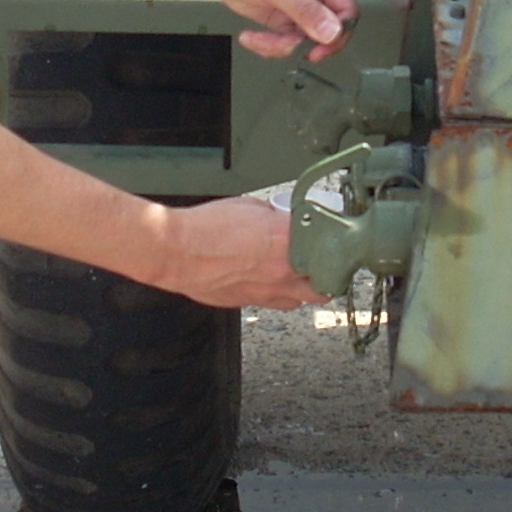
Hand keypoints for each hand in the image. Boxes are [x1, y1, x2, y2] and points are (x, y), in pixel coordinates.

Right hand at [149, 195, 319, 309]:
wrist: (176, 252)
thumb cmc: (206, 227)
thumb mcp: (250, 207)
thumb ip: (274, 216)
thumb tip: (283, 219)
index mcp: (287, 241)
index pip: (330, 249)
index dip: (334, 247)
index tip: (333, 242)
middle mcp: (283, 271)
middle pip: (324, 287)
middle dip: (326, 277)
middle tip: (322, 265)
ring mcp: (267, 292)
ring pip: (300, 301)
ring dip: (302, 290)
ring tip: (296, 277)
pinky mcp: (248, 303)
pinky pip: (273, 304)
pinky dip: (276, 295)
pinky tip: (267, 282)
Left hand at [197, 0, 357, 59]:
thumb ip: (305, 9)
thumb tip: (332, 31)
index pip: (347, 9)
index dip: (337, 33)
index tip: (318, 48)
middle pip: (329, 29)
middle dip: (304, 42)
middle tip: (284, 45)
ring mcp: (301, 3)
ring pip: (307, 40)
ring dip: (283, 46)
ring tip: (261, 39)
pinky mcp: (285, 16)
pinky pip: (288, 40)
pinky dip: (271, 45)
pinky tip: (253, 37)